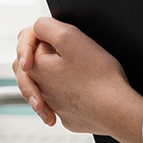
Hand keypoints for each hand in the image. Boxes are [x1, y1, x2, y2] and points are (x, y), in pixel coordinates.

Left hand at [13, 18, 142, 142]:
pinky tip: (80, 90)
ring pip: (44, 84)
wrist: (117, 111)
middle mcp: (39, 91)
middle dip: (40, 54)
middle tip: (59, 50)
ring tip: (69, 71)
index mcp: (35, 69)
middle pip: (29, 66)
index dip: (41, 34)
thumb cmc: (98, 77)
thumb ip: (46, 26)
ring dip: (53, 76)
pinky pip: (61, 101)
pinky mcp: (69, 116)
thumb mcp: (69, 37)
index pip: (25, 42)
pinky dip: (67, 94)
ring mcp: (54, 106)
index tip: (59, 38)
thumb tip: (37, 28)